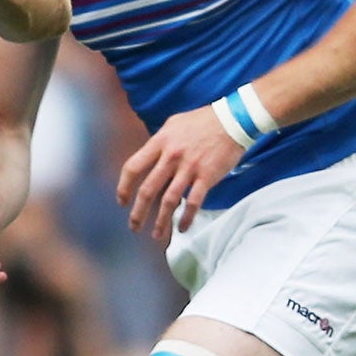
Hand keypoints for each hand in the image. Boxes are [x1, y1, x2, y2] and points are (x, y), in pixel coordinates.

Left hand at [118, 105, 245, 243]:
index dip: (124, 187)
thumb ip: (159, 143)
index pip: (132, 167)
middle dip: (138, 213)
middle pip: (147, 190)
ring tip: (156, 235)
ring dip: (161, 222)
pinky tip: (182, 228)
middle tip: (134, 226)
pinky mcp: (207, 176)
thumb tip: (147, 160)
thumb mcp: (173, 125)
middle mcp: (171, 156)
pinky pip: (194, 202)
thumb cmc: (203, 121)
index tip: (122, 201)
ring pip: (169, 201)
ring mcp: (189, 167)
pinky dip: (186, 218)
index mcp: (160, 142)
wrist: (234, 120)